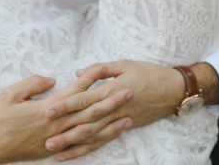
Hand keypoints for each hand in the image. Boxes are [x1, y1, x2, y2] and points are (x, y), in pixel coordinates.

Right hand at [0, 68, 132, 163]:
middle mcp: (58, 124)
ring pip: (91, 129)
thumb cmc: (0, 118)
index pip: (75, 91)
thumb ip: (32, 84)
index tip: (105, 69)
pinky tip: (113, 133)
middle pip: (89, 110)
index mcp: (47, 108)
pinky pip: (85, 145)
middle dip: (111, 100)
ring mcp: (60, 138)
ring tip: (129, 114)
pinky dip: (101, 139)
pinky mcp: (59, 148)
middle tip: (130, 90)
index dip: (91, 79)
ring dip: (111, 121)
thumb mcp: (10, 94)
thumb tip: (52, 79)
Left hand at [43, 60, 185, 161]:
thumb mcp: (125, 64)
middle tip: (45, 136)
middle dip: (65, 129)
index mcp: (112, 89)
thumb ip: (100, 69)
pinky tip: (73, 153)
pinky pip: (103, 141)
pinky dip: (88, 148)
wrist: (174, 90)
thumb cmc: (149, 73)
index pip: (85, 99)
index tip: (49, 110)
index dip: (66, 105)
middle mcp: (114, 108)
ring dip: (73, 143)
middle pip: (86, 121)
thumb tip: (78, 74)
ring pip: (93, 135)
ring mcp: (120, 120)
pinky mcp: (124, 127)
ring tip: (54, 149)